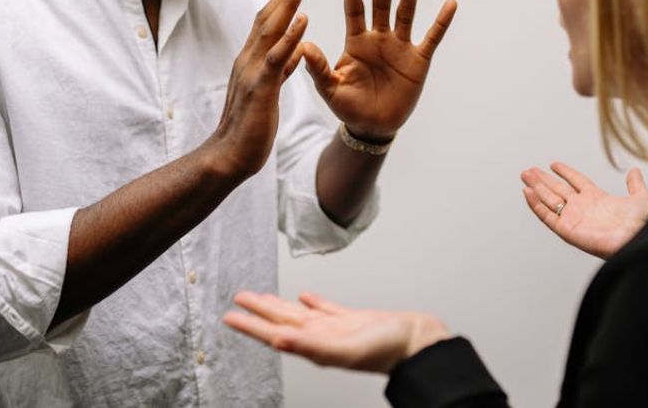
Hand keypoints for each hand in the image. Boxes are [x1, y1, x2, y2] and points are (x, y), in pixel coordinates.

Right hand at [201, 0, 309, 179]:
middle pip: (267, 16)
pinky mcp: (260, 88)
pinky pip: (276, 57)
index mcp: (251, 60)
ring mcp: (252, 72)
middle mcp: (248, 59)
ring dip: (287, 3)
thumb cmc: (249, 127)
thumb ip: (280, 69)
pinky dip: (290, 36)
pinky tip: (303, 20)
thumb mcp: (268, 91)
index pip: (266, 22)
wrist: (229, 156)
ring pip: (270, 29)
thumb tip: (295, 51)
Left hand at [223, 291, 450, 373]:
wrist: (418, 342)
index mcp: (315, 344)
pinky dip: (314, 301)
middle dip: (259, 311)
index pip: (274, 333)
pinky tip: (306, 297)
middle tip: (239, 299)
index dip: (250, 325)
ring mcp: (337, 328)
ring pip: (300, 314)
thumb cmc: (388, 350)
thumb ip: (310, 346)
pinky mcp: (353, 319)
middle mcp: (322, 336)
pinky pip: (326, 309)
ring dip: (280, 305)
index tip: (229, 316)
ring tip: (263, 297)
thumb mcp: (345, 349)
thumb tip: (278, 340)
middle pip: (282, 320)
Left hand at [302, 0, 456, 140]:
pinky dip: (441, 21)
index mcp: (356, 41)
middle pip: (382, 4)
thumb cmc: (348, 107)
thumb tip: (303, 45)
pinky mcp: (419, 60)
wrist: (373, 126)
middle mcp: (379, 38)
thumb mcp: (330, 88)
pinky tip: (450, 3)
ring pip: (406, 14)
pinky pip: (432, 37)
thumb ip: (318, 67)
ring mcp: (400, 47)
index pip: (355, 9)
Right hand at [521, 162, 647, 258]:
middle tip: (528, 170)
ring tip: (525, 176)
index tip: (553, 164)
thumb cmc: (642, 223)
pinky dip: (536, 205)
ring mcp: (573, 218)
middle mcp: (582, 207)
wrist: (638, 238)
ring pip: (549, 200)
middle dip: (543, 179)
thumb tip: (634, 171)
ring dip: (536, 188)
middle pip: (557, 189)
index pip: (576, 181)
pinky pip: (547, 216)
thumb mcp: (640, 198)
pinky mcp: (567, 230)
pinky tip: (528, 192)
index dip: (565, 171)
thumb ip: (635, 184)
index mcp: (596, 198)